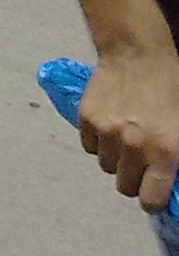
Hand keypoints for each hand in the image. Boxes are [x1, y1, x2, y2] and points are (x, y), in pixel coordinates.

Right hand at [81, 44, 178, 209]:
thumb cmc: (170, 90)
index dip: (151, 199)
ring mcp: (106, 133)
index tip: (151, 191)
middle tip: (137, 162)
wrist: (137, 55)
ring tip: (122, 137)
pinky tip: (108, 124)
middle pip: (124, 186)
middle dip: (131, 178)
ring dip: (114, 157)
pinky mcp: (86, 119)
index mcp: (165, 153)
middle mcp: (133, 148)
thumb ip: (174, 157)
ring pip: (105, 165)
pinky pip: (89, 145)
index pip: (150, 200)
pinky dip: (98, 140)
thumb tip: (163, 179)